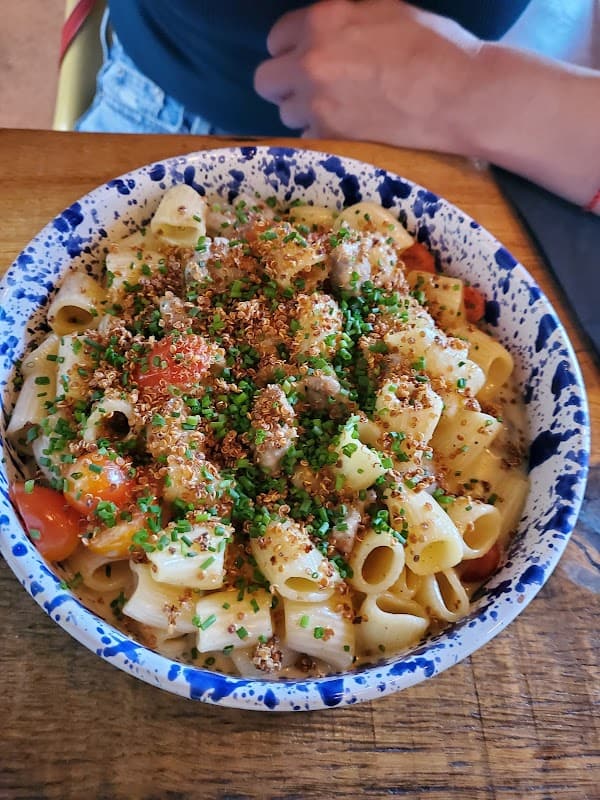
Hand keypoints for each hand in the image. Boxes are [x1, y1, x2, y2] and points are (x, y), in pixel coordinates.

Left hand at [254, 0, 482, 152]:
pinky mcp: (330, 138)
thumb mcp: (381, 12)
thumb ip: (340, 23)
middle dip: (285, 84)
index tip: (306, 60)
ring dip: (304, 112)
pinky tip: (349, 129)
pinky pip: (308, 139)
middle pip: (266, 81)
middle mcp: (309, 62)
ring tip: (338, 110)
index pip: (276, 39)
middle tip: (311, 89)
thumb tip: (321, 36)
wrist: (458, 94)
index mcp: (321, 21)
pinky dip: (323, 136)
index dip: (291, 51)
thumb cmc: (432, 47)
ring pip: (286, 113)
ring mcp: (316, 104)